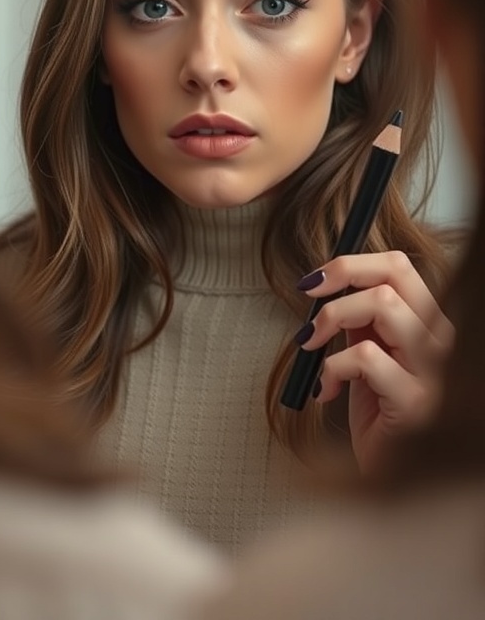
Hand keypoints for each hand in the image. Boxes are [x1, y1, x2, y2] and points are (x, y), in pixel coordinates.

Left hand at [295, 251, 454, 474]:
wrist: (390, 487)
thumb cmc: (380, 420)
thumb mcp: (371, 358)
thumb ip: (362, 324)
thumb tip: (329, 288)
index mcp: (430, 326)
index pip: (400, 267)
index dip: (352, 262)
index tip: (315, 280)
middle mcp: (442, 342)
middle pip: (394, 273)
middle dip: (341, 276)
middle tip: (308, 299)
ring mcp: (434, 372)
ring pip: (382, 306)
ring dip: (331, 319)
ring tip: (311, 347)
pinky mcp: (415, 402)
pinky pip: (366, 358)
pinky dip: (331, 367)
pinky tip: (325, 390)